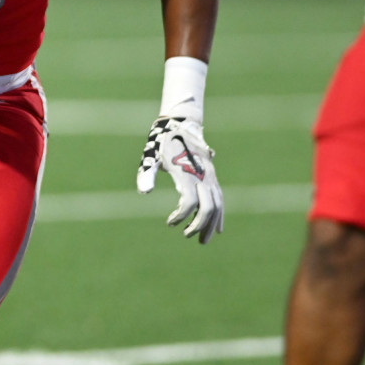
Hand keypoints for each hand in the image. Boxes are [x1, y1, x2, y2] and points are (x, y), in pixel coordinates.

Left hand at [136, 117, 223, 243]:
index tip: (169, 222)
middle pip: (208, 207)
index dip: (181, 215)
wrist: (180, 125)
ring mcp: (209, 176)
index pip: (190, 201)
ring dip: (211, 224)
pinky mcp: (212, 176)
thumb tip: (144, 192)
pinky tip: (217, 228)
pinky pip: (219, 198)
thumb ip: (147, 174)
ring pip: (217, 205)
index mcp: (186, 173)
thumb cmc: (162, 143)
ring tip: (202, 240)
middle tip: (187, 236)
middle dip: (200, 226)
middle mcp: (201, 176)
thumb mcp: (151, 156)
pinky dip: (219, 214)